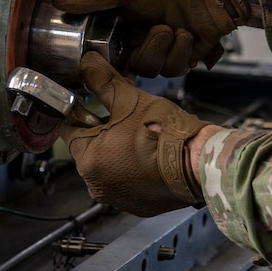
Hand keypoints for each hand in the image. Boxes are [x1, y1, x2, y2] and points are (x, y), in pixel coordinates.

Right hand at [52, 0, 247, 77]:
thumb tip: (56, 0)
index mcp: (123, 23)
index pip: (106, 51)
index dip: (110, 56)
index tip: (116, 52)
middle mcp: (140, 38)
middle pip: (133, 65)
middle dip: (149, 48)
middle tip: (160, 27)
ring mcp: (162, 49)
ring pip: (155, 69)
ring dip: (170, 48)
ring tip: (180, 28)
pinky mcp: (184, 58)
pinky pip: (176, 70)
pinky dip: (185, 51)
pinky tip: (191, 34)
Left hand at [60, 53, 212, 215]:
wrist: (201, 163)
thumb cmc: (165, 134)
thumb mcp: (130, 99)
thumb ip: (103, 81)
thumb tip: (88, 64)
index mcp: (87, 160)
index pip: (70, 130)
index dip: (83, 113)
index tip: (97, 106)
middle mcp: (97, 185)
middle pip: (90, 149)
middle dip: (105, 131)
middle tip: (128, 118)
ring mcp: (118, 199)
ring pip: (110, 165)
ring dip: (120, 151)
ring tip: (143, 137)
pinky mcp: (138, 206)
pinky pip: (128, 182)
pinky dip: (135, 169)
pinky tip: (151, 156)